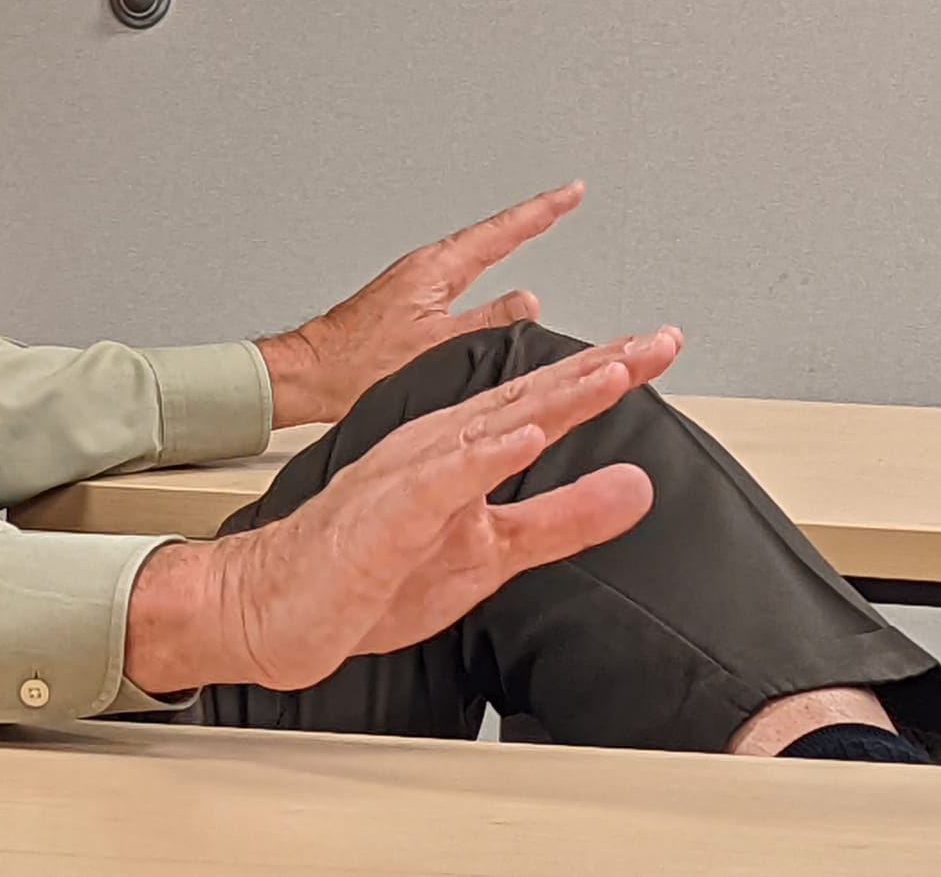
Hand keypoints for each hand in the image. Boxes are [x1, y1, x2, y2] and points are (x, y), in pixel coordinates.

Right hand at [125, 327, 678, 696]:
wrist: (278, 601)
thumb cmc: (371, 574)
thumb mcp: (494, 552)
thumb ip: (565, 518)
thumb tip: (638, 489)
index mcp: (461, 450)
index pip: (546, 402)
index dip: (608, 374)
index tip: (661, 348)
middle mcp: (438, 445)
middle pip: (531, 396)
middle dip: (601, 366)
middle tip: (662, 339)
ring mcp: (412, 473)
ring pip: (494, 423)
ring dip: (554, 395)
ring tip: (612, 371)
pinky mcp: (390, 511)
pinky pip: (441, 478)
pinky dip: (483, 455)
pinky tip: (523, 436)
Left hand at [256, 182, 584, 426]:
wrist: (311, 374)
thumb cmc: (357, 365)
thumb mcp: (437, 347)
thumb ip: (487, 323)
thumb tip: (527, 302)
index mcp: (435, 270)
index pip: (500, 232)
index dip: (541, 212)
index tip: (570, 193)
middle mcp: (423, 269)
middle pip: (488, 235)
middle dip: (528, 219)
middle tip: (562, 202)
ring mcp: (412, 283)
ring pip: (470, 255)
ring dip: (504, 241)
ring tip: (534, 228)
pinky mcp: (404, 301)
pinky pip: (457, 277)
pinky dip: (481, 268)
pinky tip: (484, 280)